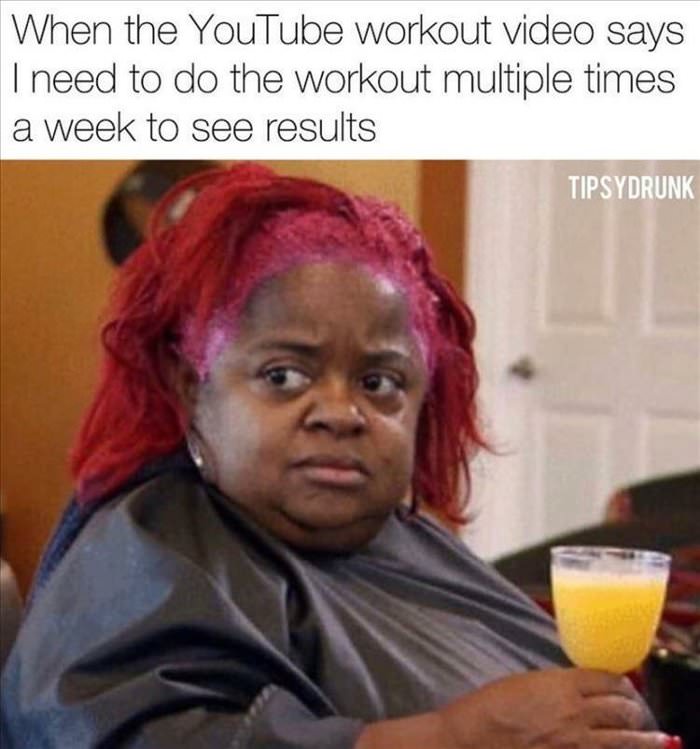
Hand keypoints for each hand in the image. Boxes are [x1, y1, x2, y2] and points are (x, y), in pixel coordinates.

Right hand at [437, 668, 668, 748]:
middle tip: (635, 710)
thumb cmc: (490, 707)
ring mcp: (578, 744)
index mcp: (562, 685)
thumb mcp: (524, 683)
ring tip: (653, 738)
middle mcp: (577, 713)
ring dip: (643, 737)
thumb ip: (555, 686)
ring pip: (625, 739)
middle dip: (634, 707)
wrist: (473, 739)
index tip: (623, 685)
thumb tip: (575, 690)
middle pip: (622, 707)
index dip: (619, 682)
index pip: (606, 678)